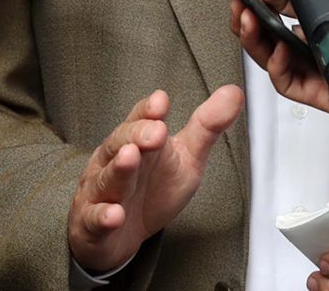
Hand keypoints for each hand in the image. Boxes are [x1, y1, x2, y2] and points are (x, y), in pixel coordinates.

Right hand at [67, 86, 243, 272]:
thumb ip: (207, 127)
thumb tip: (234, 93)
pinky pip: (95, 220)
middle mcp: (113, 162)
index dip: (148, 111)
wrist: (121, 236)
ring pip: (106, 178)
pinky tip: (114, 214)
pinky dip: (103, 217)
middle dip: (137, 135)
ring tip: (129, 157)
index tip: (162, 101)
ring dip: (118, 169)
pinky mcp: (93, 224)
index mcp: (136, 142)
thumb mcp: (186, 158)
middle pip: (120, 143)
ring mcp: (101, 192)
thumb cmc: (153, 190)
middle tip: (157, 131)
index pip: (139, 119)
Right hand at [229, 0, 328, 110]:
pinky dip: (275, 67)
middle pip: (269, 24)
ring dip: (253, 36)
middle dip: (248, 10)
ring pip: (270, 53)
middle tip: (247, 2)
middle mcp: (321, 31)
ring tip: (250, 21)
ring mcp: (319, 59)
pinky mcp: (320, 87)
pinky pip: (285, 82)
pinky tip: (279, 50)